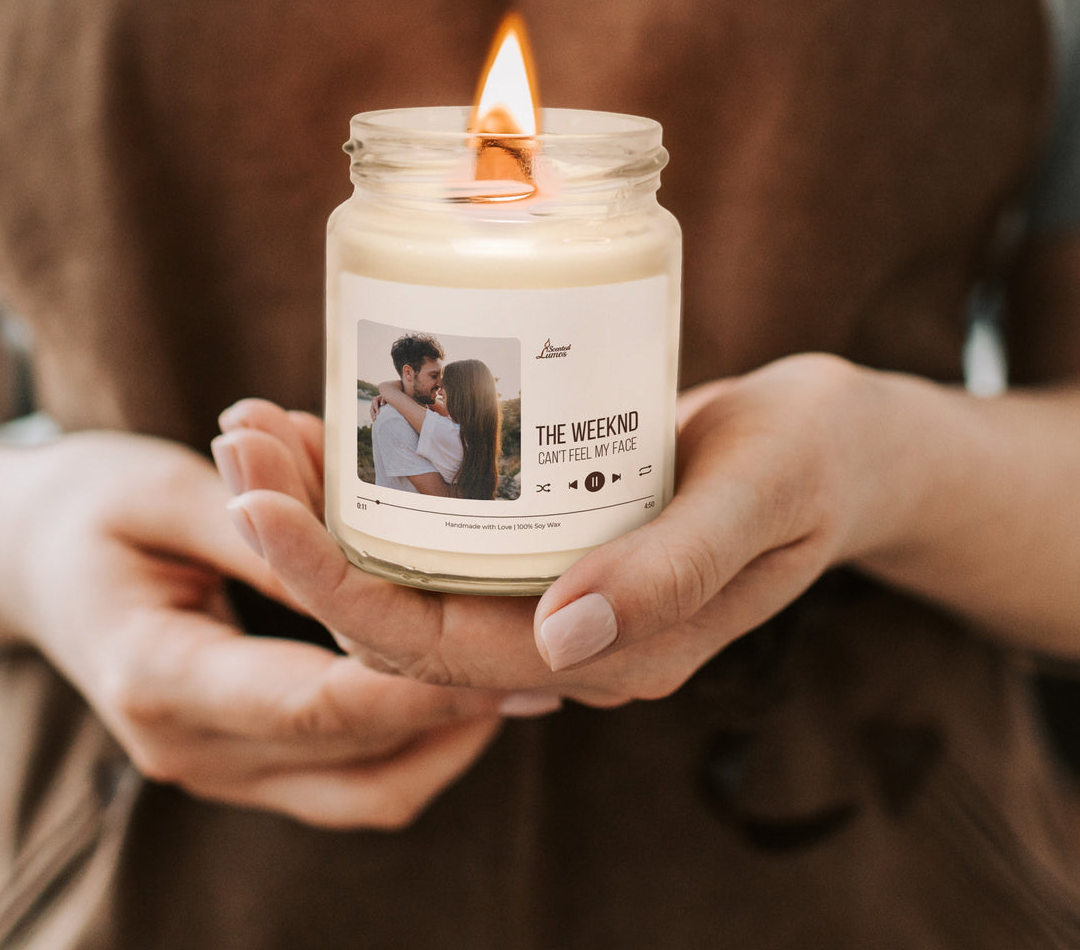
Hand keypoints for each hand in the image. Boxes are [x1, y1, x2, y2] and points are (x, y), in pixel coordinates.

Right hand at [0, 429, 521, 828]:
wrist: (30, 557)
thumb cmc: (90, 508)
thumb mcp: (167, 494)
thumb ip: (261, 532)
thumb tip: (362, 555)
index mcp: (161, 676)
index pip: (319, 704)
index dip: (421, 683)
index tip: (508, 651)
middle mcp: (187, 746)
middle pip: (355, 758)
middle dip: (456, 713)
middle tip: (543, 661)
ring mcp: (212, 765)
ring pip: (361, 791)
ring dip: (444, 742)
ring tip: (519, 678)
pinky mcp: (238, 758)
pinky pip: (343, 782)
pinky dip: (409, 746)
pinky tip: (459, 689)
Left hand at [222, 356, 888, 706]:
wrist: (842, 444)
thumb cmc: (815, 457)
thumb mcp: (762, 495)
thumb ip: (675, 567)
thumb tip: (561, 641)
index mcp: (618, 654)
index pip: (443, 648)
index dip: (337, 586)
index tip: (258, 502)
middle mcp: (569, 641)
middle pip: (400, 615)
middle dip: (303, 540)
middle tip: (237, 441)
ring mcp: (555, 595)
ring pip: (409, 576)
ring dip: (324, 510)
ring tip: (256, 426)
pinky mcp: (550, 544)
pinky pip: (443, 536)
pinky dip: (379, 487)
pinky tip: (331, 425)